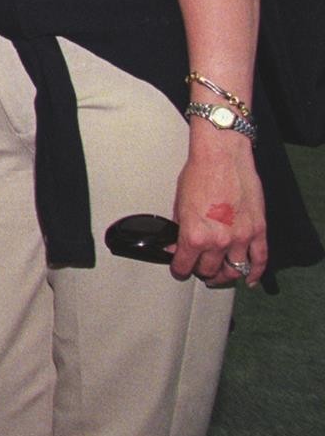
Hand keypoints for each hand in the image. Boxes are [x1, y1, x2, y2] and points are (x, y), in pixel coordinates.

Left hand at [170, 123, 267, 287]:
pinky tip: (249, 279)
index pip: (184, 265)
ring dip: (224, 275)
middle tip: (197, 268)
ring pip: (234, 270)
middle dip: (200, 271)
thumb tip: (175, 245)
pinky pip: (260, 260)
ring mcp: (241, 237)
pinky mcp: (259, 230)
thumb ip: (179, 229)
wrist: (222, 156)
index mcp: (195, 234)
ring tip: (218, 274)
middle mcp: (219, 240)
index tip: (179, 269)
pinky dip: (256, 273)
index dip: (179, 269)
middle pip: (209, 270)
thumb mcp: (179, 204)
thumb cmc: (200, 173)